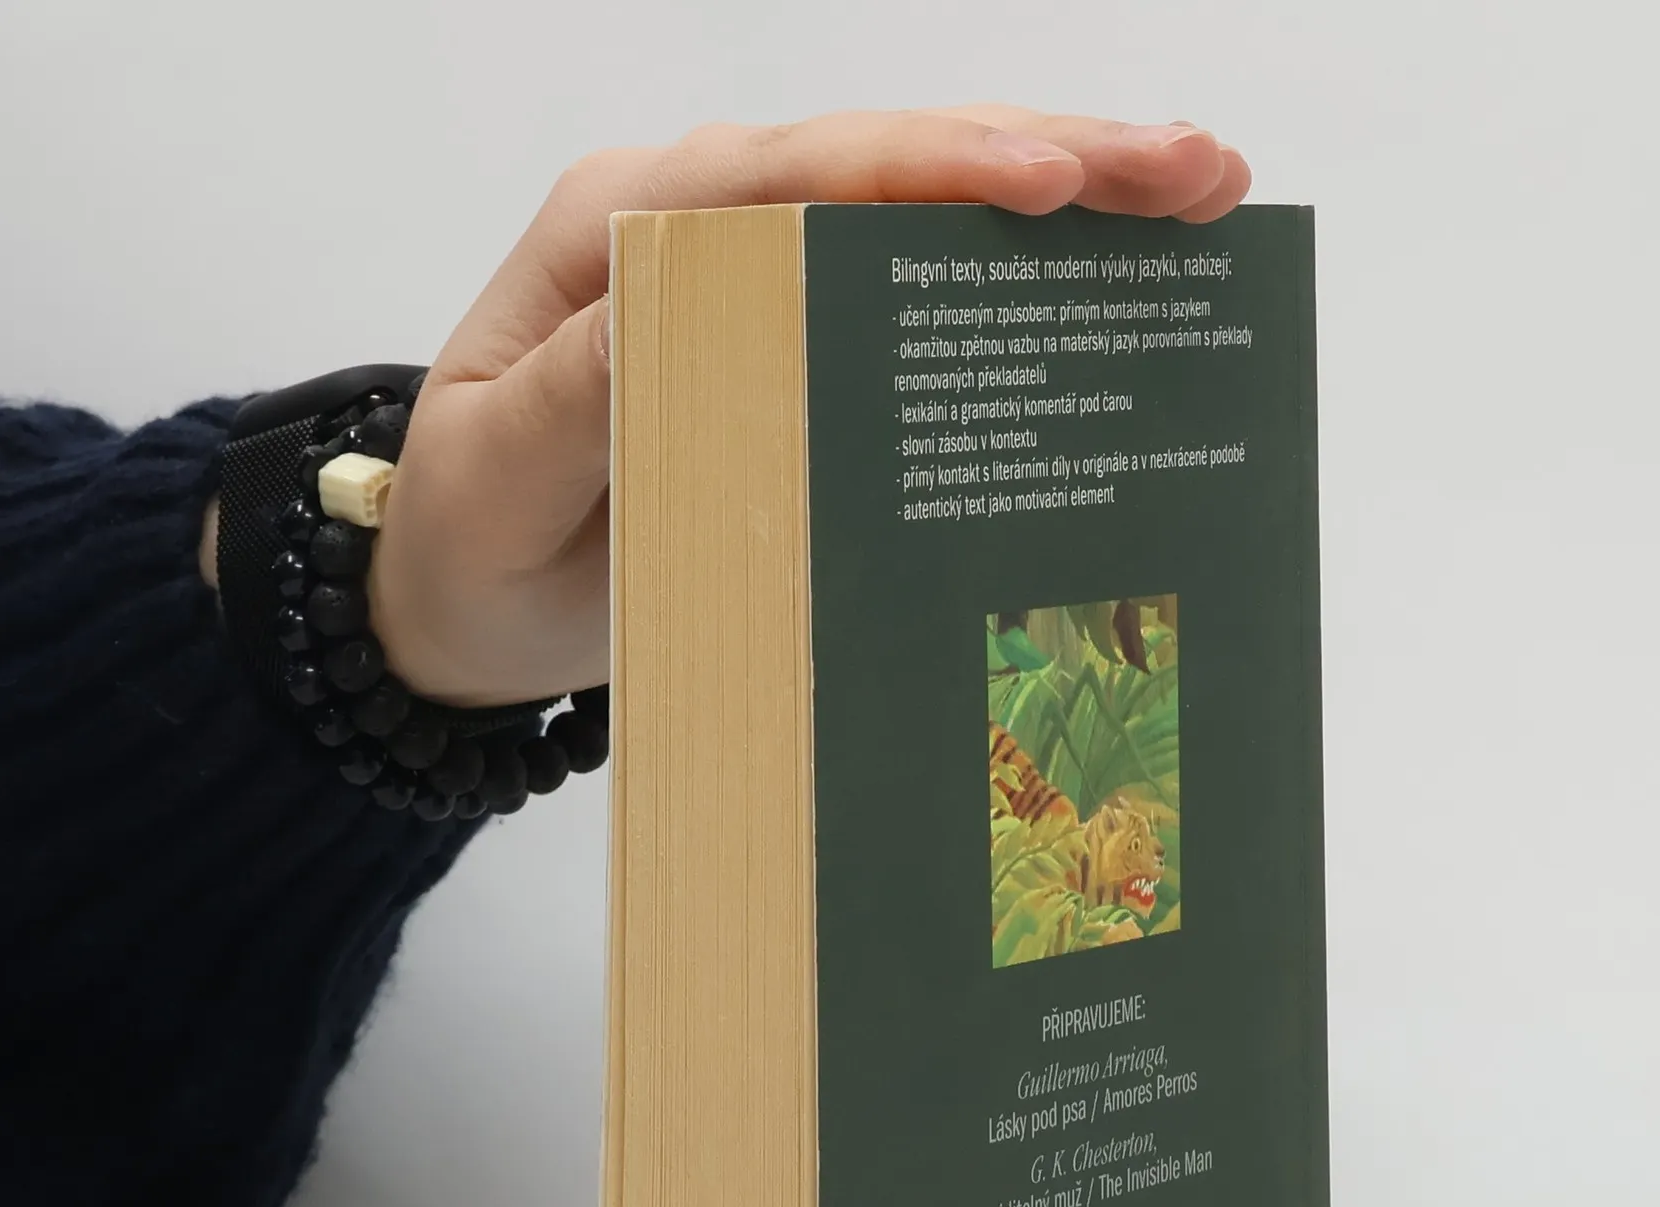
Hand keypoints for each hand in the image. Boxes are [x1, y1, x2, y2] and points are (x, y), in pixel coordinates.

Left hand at [317, 110, 1250, 705]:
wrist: (457, 598)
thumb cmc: (469, 542)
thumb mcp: (498, 479)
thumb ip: (582, 399)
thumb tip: (679, 318)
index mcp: (619, 233)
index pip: (788, 176)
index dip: (927, 171)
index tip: (1051, 184)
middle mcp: (694, 227)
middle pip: (883, 164)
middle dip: (1049, 155)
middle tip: (1199, 169)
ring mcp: (748, 275)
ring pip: (916, 209)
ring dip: (1063, 194)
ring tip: (1201, 194)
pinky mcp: (787, 336)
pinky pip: (909, 285)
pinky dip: (1016, 273)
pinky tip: (1117, 270)